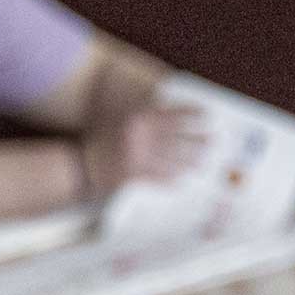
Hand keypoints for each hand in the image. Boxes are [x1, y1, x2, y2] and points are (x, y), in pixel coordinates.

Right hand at [81, 98, 206, 194]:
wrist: (80, 164)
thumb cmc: (102, 138)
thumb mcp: (121, 118)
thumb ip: (145, 115)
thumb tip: (172, 115)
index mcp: (138, 117)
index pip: (172, 114)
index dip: (192, 114)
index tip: (208, 115)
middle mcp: (139, 135)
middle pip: (176, 138)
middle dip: (197, 141)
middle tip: (213, 142)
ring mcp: (136, 157)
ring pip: (170, 160)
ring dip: (188, 162)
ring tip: (201, 163)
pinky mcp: (133, 176)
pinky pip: (158, 178)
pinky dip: (170, 178)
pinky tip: (180, 180)